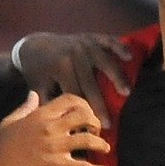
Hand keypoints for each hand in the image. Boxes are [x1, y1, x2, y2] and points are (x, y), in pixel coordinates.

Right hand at [0, 92, 112, 165]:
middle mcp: (51, 127)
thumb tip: (34, 94)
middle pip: (84, 116)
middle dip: (95, 122)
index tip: (87, 114)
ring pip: (88, 140)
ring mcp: (55, 146)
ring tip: (105, 149)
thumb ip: (26, 107)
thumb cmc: (0, 145)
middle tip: (96, 132)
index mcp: (41, 114)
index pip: (71, 100)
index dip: (84, 105)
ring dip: (101, 144)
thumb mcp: (11, 120)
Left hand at [12, 33, 133, 127]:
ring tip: (127, 91)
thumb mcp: (38, 87)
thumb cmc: (38, 71)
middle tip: (108, 122)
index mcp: (60, 67)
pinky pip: (107, 41)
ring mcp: (83, 43)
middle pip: (91, 82)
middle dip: (100, 103)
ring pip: (103, 60)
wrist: (35, 45)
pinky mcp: (90, 36)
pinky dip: (119, 47)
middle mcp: (74, 54)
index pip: (75, 93)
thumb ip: (49, 104)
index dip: (83, 112)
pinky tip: (130, 56)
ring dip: (116, 75)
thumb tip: (62, 125)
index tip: (90, 129)